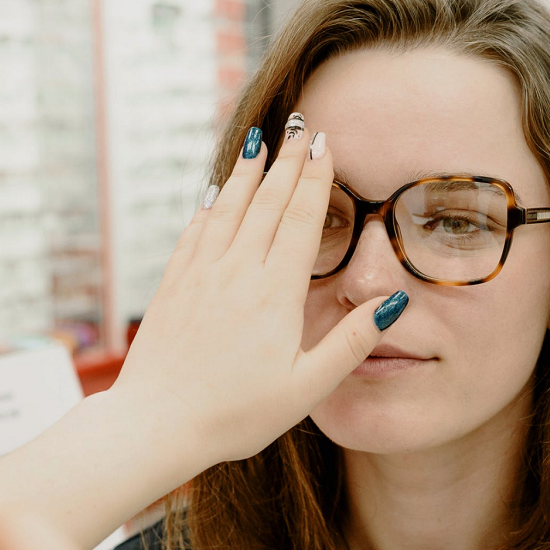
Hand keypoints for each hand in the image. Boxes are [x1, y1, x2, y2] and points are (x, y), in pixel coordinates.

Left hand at [109, 115, 408, 464]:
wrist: (156, 424)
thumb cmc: (236, 414)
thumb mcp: (306, 387)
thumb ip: (352, 342)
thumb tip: (393, 302)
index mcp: (275, 293)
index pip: (300, 220)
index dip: (315, 179)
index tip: (325, 144)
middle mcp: (236, 273)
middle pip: (266, 204)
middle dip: (287, 162)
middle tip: (300, 125)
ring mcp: (200, 276)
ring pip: (227, 210)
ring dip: (246, 173)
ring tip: (259, 143)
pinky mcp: (173, 287)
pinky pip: (194, 232)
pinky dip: (207, 206)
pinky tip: (211, 192)